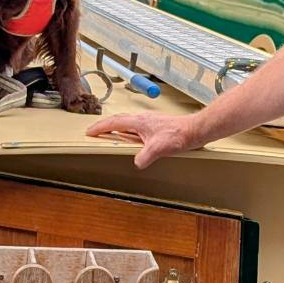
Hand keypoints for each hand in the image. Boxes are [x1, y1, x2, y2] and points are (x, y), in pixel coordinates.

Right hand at [84, 112, 198, 167]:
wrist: (193, 130)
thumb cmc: (178, 135)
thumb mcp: (158, 149)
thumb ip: (144, 157)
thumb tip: (136, 163)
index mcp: (138, 122)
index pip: (113, 123)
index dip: (100, 128)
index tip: (90, 131)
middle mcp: (142, 119)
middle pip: (117, 119)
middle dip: (104, 125)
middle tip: (95, 131)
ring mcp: (148, 121)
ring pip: (126, 121)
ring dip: (115, 126)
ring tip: (109, 133)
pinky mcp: (155, 125)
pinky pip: (135, 126)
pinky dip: (127, 130)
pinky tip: (131, 137)